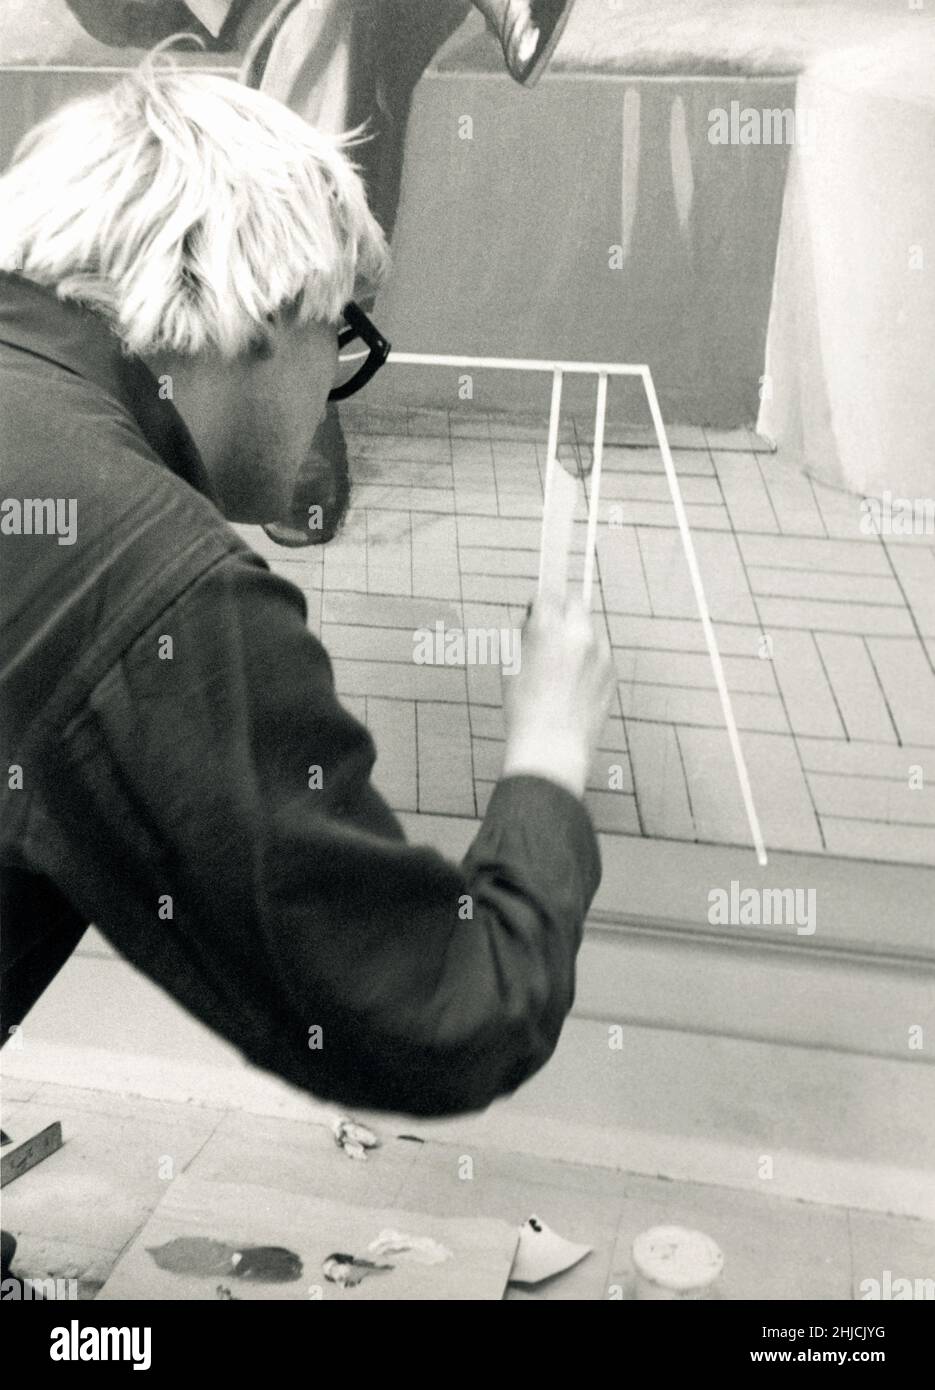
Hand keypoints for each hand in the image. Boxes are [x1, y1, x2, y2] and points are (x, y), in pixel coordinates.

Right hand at [501, 592, 614, 797]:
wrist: (553, 746)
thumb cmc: (525, 710)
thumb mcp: (510, 667)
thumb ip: (520, 637)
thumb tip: (529, 622)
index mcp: (550, 631)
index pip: (547, 597)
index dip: (539, 603)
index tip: (535, 611)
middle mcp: (579, 635)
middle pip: (575, 604)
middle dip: (563, 611)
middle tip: (550, 630)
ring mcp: (600, 654)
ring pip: (590, 629)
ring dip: (578, 636)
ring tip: (561, 664)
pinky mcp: (611, 672)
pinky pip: (600, 654)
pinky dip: (589, 659)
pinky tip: (574, 683)